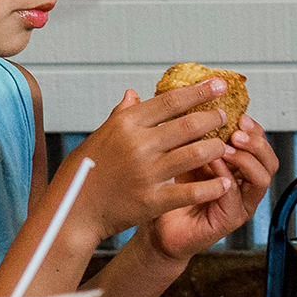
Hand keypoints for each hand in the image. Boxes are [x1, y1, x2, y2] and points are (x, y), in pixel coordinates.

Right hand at [68, 80, 245, 235]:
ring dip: (216, 148)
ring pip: (196, 153)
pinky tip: (224, 183)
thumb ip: (120, 115)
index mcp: (126, 125)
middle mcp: (138, 145)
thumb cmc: (83, 173)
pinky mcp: (152, 200)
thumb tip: (134, 93)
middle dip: (213, 118)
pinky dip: (212, 186)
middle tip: (224, 116)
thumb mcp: (98, 137)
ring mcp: (147, 173)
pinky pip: (191, 191)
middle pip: (189, 124)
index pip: (170, 101)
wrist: (72, 211)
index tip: (218, 84)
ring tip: (223, 146)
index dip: (199, 91)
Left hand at [145, 117, 276, 261]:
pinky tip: (212, 165)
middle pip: (269, 160)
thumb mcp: (181, 153)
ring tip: (228, 146)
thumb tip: (183, 95)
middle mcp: (244, 184)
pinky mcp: (229, 218)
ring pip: (262, 178)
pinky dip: (226, 177)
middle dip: (257, 142)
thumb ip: (189, 130)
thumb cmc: (170, 191)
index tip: (238, 113)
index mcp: (237, 167)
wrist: (157, 226)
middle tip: (238, 130)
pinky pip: (235, 195)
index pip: (259, 144)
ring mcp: (240, 202)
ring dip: (247, 159)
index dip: (254, 128)